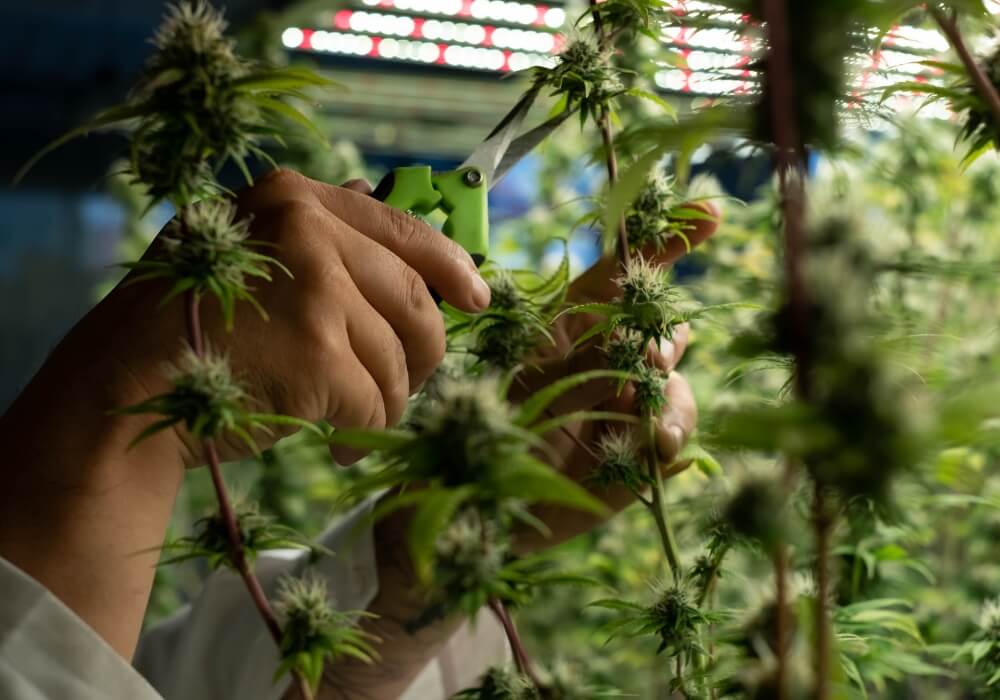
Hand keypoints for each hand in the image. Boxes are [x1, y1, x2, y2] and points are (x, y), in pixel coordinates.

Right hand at [112, 169, 491, 466]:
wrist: (124, 385)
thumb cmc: (185, 324)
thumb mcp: (242, 250)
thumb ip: (313, 233)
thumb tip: (389, 216)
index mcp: (295, 200)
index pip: (405, 230)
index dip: (451, 268)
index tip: (477, 298)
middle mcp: (310, 233)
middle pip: (416, 301)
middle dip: (423, 354)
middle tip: (407, 386)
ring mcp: (316, 291)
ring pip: (399, 359)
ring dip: (388, 400)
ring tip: (358, 421)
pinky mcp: (319, 355)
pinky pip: (377, 403)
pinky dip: (368, 432)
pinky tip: (343, 446)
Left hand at [316, 205, 719, 699]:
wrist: (462, 510)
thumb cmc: (475, 434)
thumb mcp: (517, 385)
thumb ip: (574, 361)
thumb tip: (641, 350)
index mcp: (569, 334)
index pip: (622, 279)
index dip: (663, 244)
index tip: (708, 212)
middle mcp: (603, 367)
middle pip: (661, 334)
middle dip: (665, 339)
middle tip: (648, 356)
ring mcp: (621, 415)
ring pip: (676, 388)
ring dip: (672, 396)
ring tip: (649, 420)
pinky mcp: (631, 463)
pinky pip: (673, 445)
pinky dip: (671, 442)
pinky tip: (653, 449)